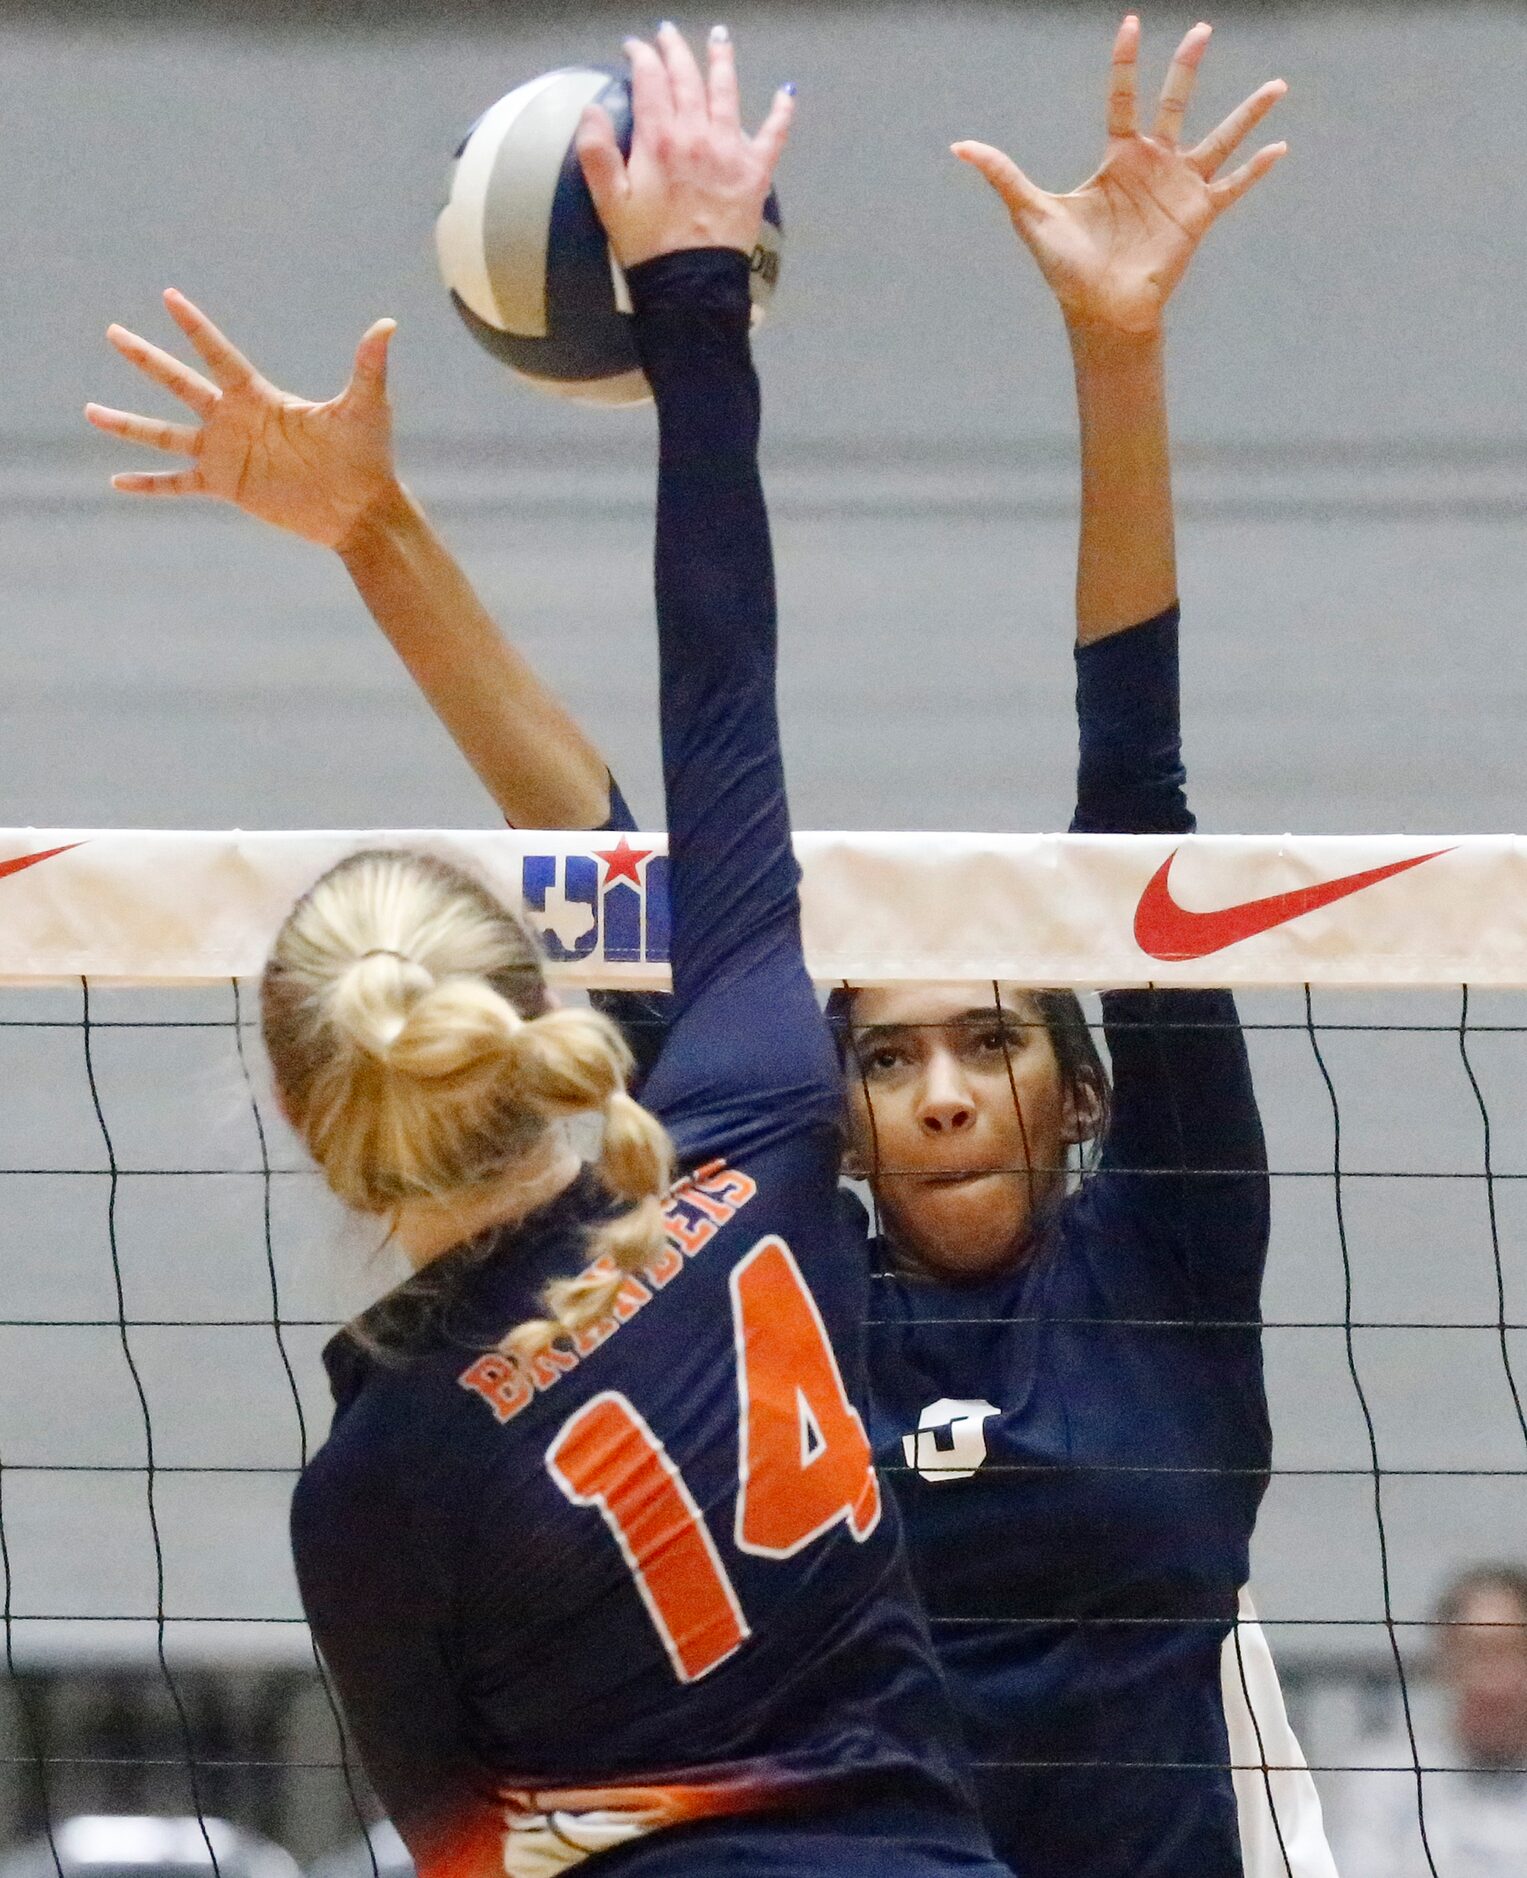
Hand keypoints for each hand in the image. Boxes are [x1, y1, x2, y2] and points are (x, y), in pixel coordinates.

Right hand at [86, 290, 399, 551]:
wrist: (361, 510)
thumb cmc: (367, 457)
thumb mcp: (366, 408)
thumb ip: (368, 366)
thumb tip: (388, 323)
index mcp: (260, 397)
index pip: (218, 354)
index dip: (194, 327)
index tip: (168, 296)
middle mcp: (235, 420)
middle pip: (179, 382)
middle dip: (147, 358)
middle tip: (111, 331)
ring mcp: (227, 453)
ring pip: (165, 433)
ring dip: (128, 424)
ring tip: (90, 410)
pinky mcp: (226, 486)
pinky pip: (178, 484)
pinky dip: (148, 484)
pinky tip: (116, 482)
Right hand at [576, 22, 792, 269]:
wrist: (692, 285)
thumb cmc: (648, 246)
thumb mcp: (610, 203)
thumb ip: (596, 152)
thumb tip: (591, 109)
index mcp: (659, 139)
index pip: (650, 80)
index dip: (641, 56)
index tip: (634, 48)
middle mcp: (697, 134)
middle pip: (688, 78)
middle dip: (676, 50)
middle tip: (668, 34)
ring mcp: (730, 150)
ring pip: (727, 92)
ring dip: (721, 61)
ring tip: (719, 39)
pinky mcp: (756, 172)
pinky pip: (773, 134)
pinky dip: (781, 111)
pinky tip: (786, 92)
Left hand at [955, 15, 1286, 336]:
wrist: (1099, 308)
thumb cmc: (1066, 266)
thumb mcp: (1031, 212)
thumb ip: (1003, 175)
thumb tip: (959, 146)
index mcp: (1117, 158)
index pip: (1123, 99)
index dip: (1125, 63)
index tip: (1129, 23)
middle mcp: (1152, 165)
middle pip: (1175, 103)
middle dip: (1186, 66)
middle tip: (1201, 28)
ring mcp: (1179, 188)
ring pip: (1219, 138)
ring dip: (1248, 113)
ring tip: (1278, 86)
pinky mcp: (1198, 215)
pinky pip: (1233, 187)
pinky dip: (1256, 170)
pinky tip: (1280, 148)